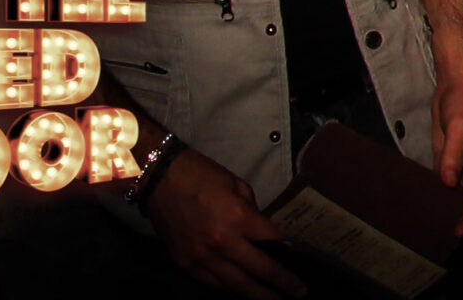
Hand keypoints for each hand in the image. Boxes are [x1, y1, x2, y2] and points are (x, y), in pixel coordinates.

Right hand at [145, 148, 306, 298]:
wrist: (159, 179)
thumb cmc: (200, 175)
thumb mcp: (237, 185)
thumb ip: (252, 211)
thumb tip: (262, 229)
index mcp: (238, 219)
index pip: (273, 241)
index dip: (290, 251)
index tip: (303, 259)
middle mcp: (222, 243)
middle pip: (258, 270)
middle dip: (281, 283)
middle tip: (298, 292)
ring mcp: (201, 256)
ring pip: (235, 284)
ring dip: (255, 294)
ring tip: (272, 299)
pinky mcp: (185, 262)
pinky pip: (211, 283)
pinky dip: (227, 288)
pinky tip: (239, 290)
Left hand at [430, 59, 462, 235]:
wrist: (457, 85)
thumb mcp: (458, 127)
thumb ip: (453, 155)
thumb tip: (449, 182)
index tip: (458, 231)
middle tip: (442, 234)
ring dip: (453, 210)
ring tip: (433, 225)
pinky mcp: (451, 162)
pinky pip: (449, 185)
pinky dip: (442, 196)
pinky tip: (427, 204)